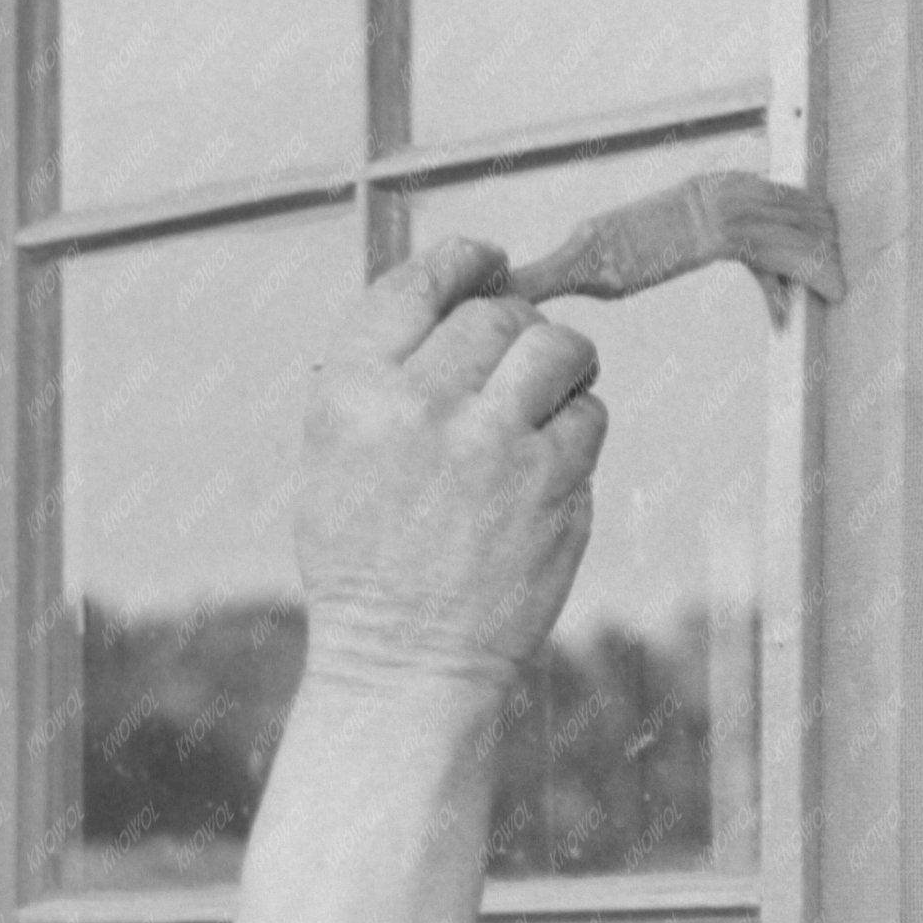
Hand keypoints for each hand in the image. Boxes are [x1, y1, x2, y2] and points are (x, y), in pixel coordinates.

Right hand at [292, 234, 606, 693]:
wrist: (404, 659)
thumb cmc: (366, 561)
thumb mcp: (334, 459)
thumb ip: (385, 378)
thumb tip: (461, 301)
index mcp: (352, 395)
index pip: (417, 286)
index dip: (462, 262)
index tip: (489, 263)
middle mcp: (421, 409)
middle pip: (496, 315)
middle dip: (515, 328)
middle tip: (516, 363)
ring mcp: (493, 446)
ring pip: (556, 348)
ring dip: (562, 363)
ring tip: (550, 394)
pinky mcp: (554, 485)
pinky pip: (588, 417)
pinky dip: (577, 430)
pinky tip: (548, 464)